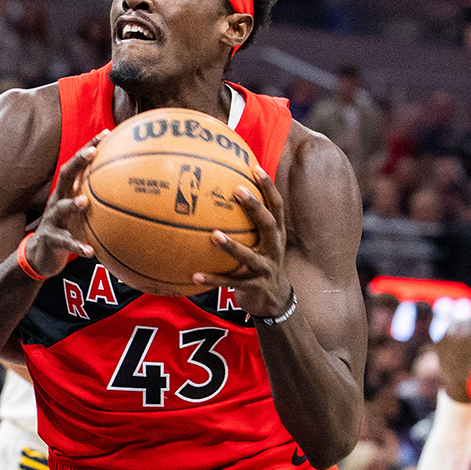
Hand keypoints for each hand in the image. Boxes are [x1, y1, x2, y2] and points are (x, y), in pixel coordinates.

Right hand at [23, 132, 108, 278]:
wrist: (41, 254)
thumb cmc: (68, 228)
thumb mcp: (81, 212)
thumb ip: (97, 199)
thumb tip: (131, 192)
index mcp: (67, 192)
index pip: (77, 165)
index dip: (89, 148)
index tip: (106, 134)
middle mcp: (57, 200)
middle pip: (65, 176)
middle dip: (78, 162)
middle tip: (92, 153)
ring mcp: (51, 219)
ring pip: (60, 208)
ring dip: (72, 204)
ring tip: (84, 202)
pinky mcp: (50, 239)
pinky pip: (65, 242)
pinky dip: (78, 246)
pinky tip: (91, 251)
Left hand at [192, 165, 291, 317]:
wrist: (274, 301)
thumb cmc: (260, 263)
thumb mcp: (260, 242)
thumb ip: (247, 223)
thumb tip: (221, 194)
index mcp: (275, 234)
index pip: (276, 206)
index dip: (268, 187)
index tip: (255, 168)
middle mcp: (273, 248)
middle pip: (267, 223)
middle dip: (254, 207)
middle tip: (236, 191)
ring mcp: (265, 268)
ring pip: (248, 255)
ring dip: (231, 245)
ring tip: (213, 235)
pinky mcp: (253, 286)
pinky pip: (230, 282)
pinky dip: (212, 279)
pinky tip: (194, 275)